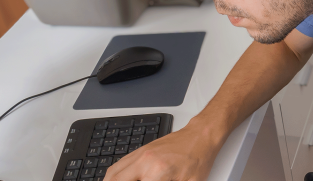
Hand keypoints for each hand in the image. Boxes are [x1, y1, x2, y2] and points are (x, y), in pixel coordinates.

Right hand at [103, 124, 223, 180]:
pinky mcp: (140, 150)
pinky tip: (116, 180)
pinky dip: (114, 175)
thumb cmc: (198, 160)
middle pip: (116, 180)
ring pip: (113, 172)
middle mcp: (145, 161)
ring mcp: (140, 154)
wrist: (200, 137)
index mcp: (157, 172)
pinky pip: (119, 164)